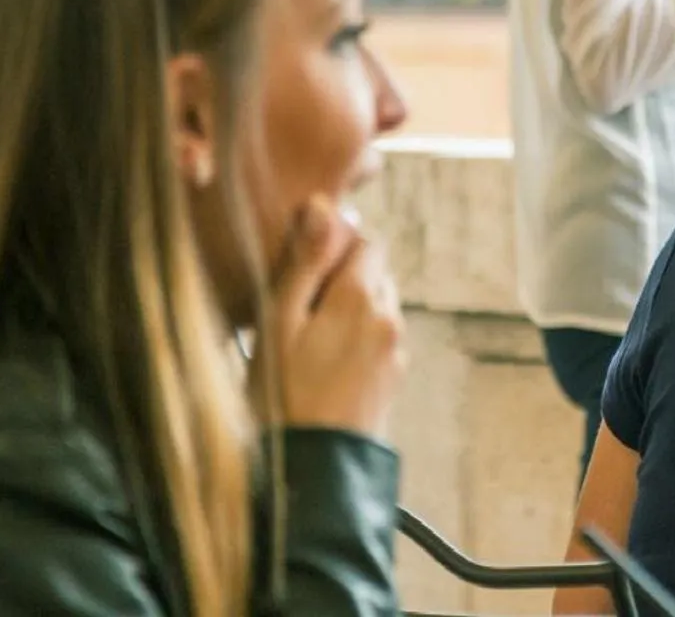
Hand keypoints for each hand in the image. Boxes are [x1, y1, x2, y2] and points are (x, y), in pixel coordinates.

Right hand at [259, 196, 405, 438]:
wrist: (313, 471)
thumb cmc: (282, 395)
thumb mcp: (278, 322)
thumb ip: (304, 262)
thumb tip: (323, 203)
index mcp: (359, 296)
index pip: (367, 239)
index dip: (336, 248)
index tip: (305, 275)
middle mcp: (389, 316)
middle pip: (374, 272)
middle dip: (343, 281)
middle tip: (301, 314)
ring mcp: (396, 349)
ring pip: (377, 306)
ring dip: (351, 312)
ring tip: (311, 347)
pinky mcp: (395, 378)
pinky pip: (379, 340)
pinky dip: (358, 343)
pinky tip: (326, 370)